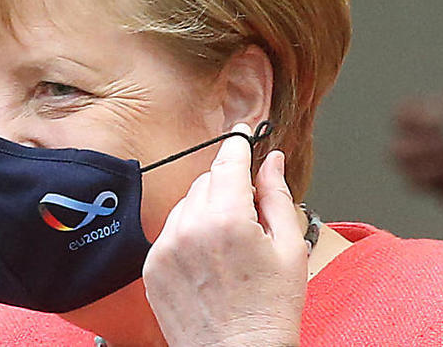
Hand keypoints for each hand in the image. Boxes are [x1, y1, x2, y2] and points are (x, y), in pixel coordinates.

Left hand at [143, 124, 306, 346]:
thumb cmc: (269, 310)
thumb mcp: (290, 248)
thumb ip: (276, 195)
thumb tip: (271, 160)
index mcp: (227, 219)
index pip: (228, 162)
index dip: (238, 143)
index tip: (244, 133)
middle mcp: (189, 228)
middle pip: (206, 182)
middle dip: (228, 187)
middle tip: (249, 214)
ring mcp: (165, 248)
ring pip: (186, 205)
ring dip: (206, 210)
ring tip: (230, 247)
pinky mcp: (152, 267)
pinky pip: (170, 232)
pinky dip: (188, 235)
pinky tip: (209, 260)